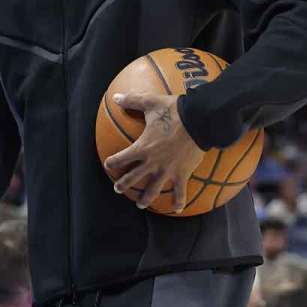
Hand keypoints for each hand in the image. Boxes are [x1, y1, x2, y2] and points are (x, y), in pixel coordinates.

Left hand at [104, 93, 204, 212]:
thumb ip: (132, 101)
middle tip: (118, 189)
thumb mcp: (151, 103)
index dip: (112, 162)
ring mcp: (167, 171)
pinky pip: (180, 192)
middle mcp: (152, 162)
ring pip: (153, 190)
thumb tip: (115, 97)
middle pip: (133, 178)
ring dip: (145, 199)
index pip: (121, 158)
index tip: (108, 164)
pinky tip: (176, 209)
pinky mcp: (182, 174)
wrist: (198, 121)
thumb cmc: (174, 111)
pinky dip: (178, 201)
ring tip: (141, 205)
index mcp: (142, 147)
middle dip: (123, 185)